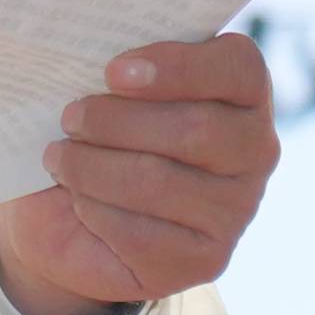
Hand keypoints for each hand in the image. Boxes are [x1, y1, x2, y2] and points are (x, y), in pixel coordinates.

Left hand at [0, 33, 279, 314]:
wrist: (71, 216)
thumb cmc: (99, 134)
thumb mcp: (107, 91)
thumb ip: (118, 69)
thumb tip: (83, 54)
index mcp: (243, 92)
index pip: (237, 67)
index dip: (178, 67)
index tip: (113, 71)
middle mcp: (254, 151)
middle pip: (196, 128)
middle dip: (119, 121)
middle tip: (71, 117)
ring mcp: (234, 210)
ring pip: (160, 181)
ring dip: (94, 167)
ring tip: (60, 157)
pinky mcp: (204, 260)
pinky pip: (142, 232)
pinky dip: (96, 210)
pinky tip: (77, 198)